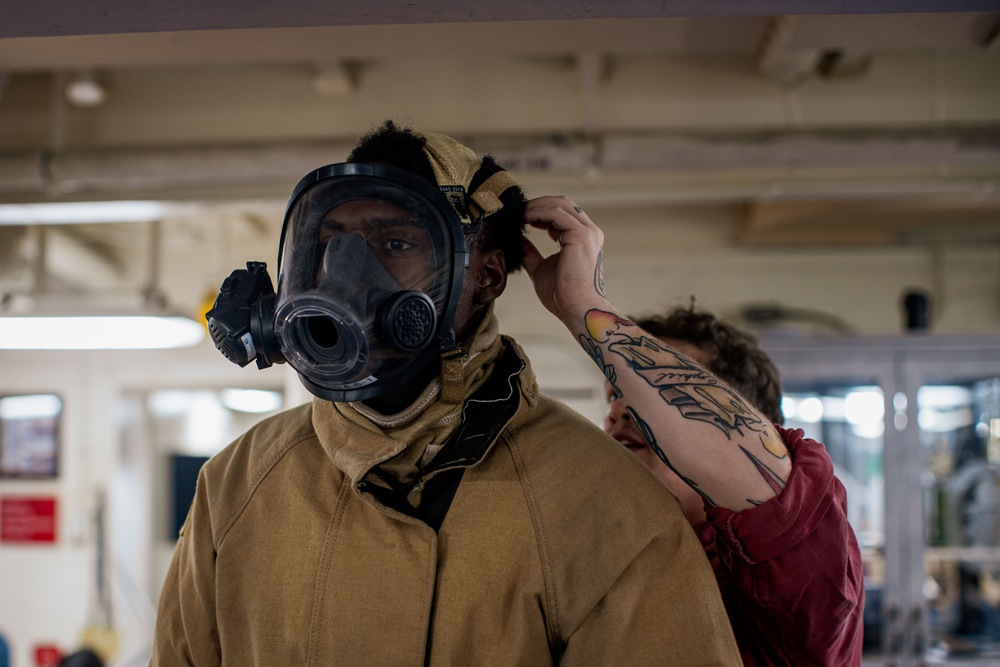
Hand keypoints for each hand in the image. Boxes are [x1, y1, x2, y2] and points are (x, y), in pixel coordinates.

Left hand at [522, 195, 607, 323]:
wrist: (576, 308)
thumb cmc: (562, 294)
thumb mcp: (540, 268)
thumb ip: (530, 252)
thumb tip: (517, 238)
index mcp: (582, 239)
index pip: (562, 214)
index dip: (541, 211)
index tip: (521, 216)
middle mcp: (588, 232)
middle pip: (563, 203)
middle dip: (539, 203)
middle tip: (518, 210)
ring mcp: (587, 232)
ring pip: (560, 204)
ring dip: (536, 205)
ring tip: (519, 213)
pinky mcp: (580, 235)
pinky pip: (556, 213)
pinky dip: (538, 212)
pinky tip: (525, 218)